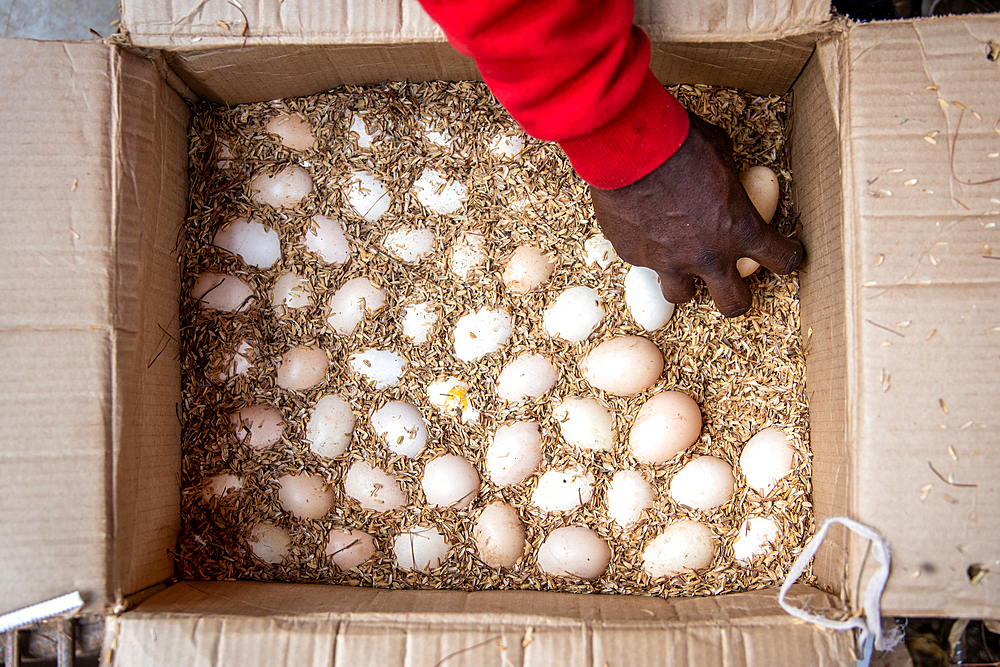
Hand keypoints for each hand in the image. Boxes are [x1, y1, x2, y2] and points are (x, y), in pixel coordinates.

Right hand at [590, 111, 803, 317]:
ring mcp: (668, 262)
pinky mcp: (634, 256)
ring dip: (684, 282)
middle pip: (733, 303)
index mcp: (740, 229)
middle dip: (736, 299)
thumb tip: (723, 178)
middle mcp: (708, 256)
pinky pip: (644, 261)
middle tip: (732, 288)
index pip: (780, 259)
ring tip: (679, 264)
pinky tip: (642, 226)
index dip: (787, 259)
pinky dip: (647, 250)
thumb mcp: (720, 153)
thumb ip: (727, 178)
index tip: (785, 256)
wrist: (627, 150)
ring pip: (680, 294)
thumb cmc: (679, 143)